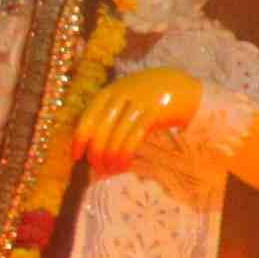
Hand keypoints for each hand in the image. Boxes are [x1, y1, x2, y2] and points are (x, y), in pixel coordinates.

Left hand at [76, 68, 208, 175]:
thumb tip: (92, 145)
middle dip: (96, 154)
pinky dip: (125, 154)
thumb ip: (109, 114)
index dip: (79, 140)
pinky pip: (133, 138)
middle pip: (100, 131)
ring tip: (112, 171)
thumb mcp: (125, 98)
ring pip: (116, 137)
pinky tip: (124, 165)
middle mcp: (120, 95)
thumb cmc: (150, 98)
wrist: (182, 86)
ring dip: (111, 158)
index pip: (87, 118)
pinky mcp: (154, 112)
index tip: (77, 157)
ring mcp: (137, 103)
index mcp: (108, 92)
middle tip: (98, 170)